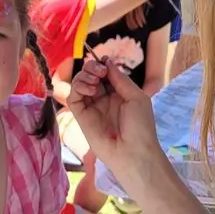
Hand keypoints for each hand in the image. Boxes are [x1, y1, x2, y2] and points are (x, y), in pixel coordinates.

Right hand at [66, 57, 164, 183]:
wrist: (134, 152)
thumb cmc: (141, 126)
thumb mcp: (136, 96)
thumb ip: (120, 78)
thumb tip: (107, 61)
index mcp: (118, 94)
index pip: (105, 73)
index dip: (102, 65)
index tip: (104, 62)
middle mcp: (103, 99)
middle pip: (90, 75)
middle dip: (91, 67)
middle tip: (99, 71)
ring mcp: (91, 107)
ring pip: (79, 84)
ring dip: (84, 76)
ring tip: (95, 81)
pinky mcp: (81, 116)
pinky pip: (73, 97)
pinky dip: (78, 88)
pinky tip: (90, 90)